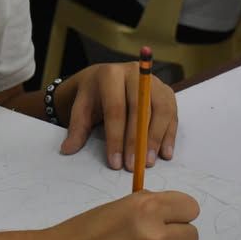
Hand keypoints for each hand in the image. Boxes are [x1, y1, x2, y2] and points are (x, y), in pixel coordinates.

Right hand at [39, 191, 199, 239]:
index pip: (190, 208)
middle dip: (174, 238)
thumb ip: (146, 208)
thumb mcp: (114, 209)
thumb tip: (170, 212)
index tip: (169, 220)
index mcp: (145, 209)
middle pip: (191, 236)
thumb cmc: (77, 238)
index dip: (178, 214)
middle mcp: (155, 237)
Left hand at [59, 61, 178, 170]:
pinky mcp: (166, 91)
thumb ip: (77, 129)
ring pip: (160, 110)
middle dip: (137, 141)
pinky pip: (172, 113)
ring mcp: (154, 80)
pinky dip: (169, 134)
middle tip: (134, 166)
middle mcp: (135, 73)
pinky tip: (164, 153)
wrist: (106, 78)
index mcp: (110, 75)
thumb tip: (68, 149)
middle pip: (140, 109)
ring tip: (149, 162)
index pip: (115, 109)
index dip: (116, 138)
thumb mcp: (81, 109)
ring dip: (156, 139)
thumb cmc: (94, 95)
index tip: (115, 162)